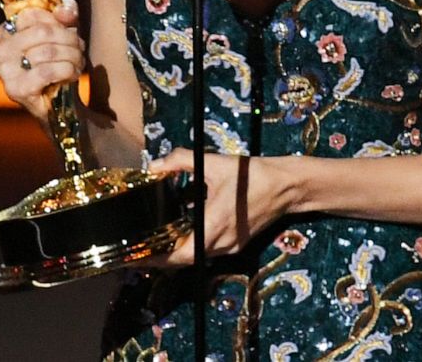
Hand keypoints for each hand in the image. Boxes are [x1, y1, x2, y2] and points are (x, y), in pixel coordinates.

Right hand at [0, 0, 85, 119]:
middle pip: (42, 32)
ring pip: (48, 51)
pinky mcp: (17, 90)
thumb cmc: (59, 61)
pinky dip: (67, 71)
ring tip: (78, 62)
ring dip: (73, 56)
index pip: (32, 14)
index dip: (57, 21)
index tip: (69, 31)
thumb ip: (65, 13)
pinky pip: (48, 71)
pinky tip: (72, 74)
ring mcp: (5, 72)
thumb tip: (65, 10)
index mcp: (4, 33)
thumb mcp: (65, 31)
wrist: (62, 102)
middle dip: (69, 39)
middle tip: (80, 48)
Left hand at [146, 149, 298, 265]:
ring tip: (156, 242)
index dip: (156, 260)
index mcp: (213, 226)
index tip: (135, 257)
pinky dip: (192, 247)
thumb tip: (154, 165)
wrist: (286, 186)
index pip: (179, 256)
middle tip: (139, 249)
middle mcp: (222, 243)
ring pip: (197, 257)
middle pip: (184, 261)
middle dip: (161, 258)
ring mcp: (232, 246)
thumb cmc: (251, 175)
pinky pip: (209, 251)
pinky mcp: (238, 244)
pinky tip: (183, 233)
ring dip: (176, 253)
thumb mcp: (213, 163)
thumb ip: (180, 161)